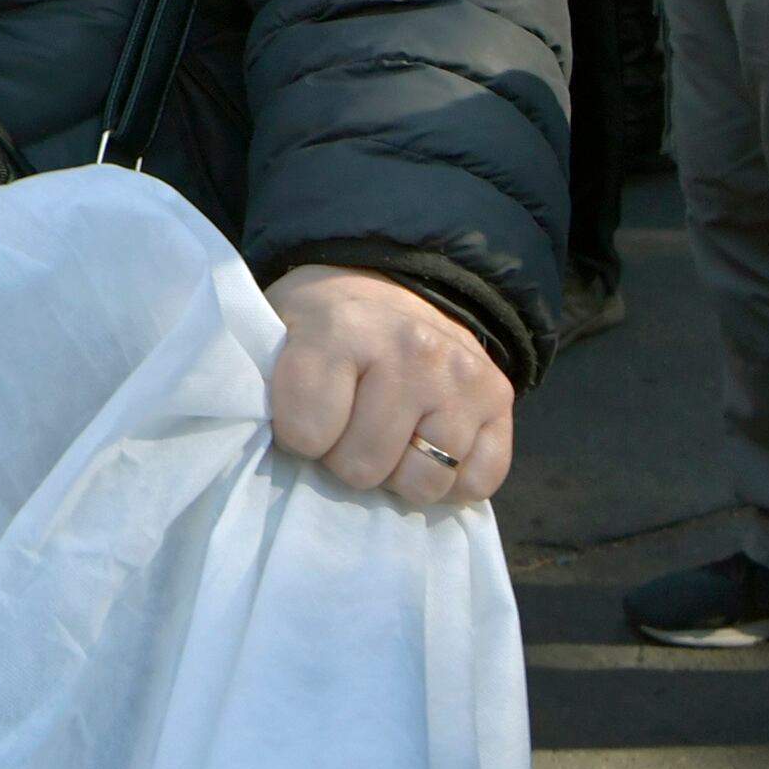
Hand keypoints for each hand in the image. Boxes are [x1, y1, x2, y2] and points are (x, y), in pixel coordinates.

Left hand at [267, 264, 514, 505]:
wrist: (390, 284)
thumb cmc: (322, 324)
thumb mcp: (277, 336)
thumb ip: (267, 391)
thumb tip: (279, 460)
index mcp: (343, 328)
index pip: (306, 433)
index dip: (296, 437)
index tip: (300, 416)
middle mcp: (413, 350)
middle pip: (363, 467)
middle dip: (345, 459)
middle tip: (345, 426)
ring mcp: (463, 376)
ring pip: (422, 484)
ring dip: (396, 473)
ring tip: (385, 435)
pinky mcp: (500, 399)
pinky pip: (476, 483)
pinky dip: (449, 478)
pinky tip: (425, 442)